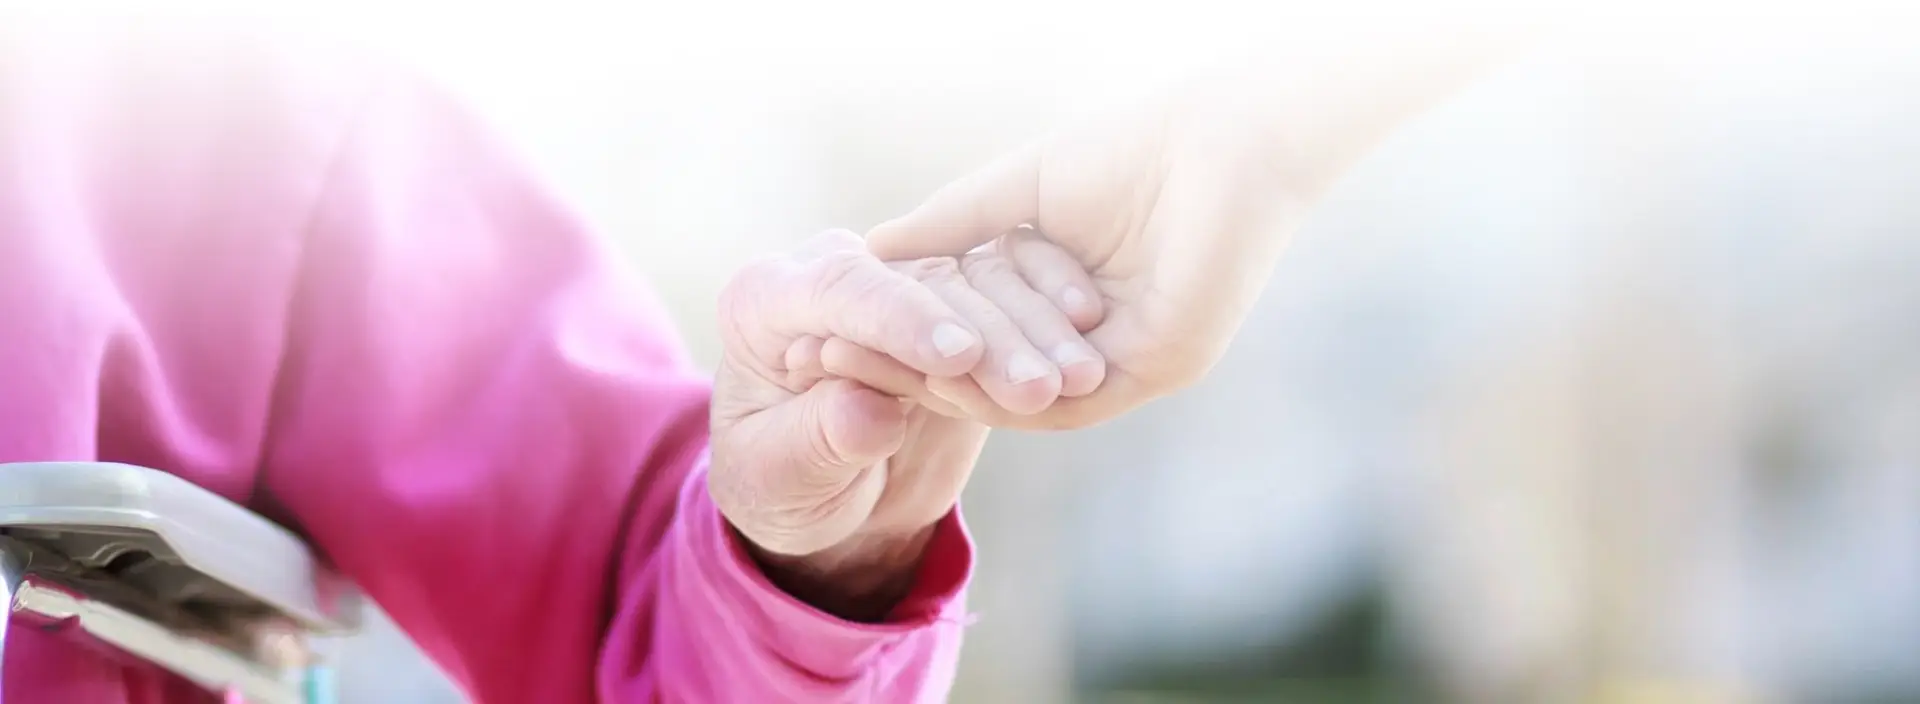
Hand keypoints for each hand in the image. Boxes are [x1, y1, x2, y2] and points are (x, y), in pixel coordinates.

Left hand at [708, 229, 1102, 618]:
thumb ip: (818, 440)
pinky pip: (1012, 302)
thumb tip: (868, 414)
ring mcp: (904, 285)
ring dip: (1035, 332)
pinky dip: (1053, 324)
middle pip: (924, 286)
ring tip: (1083, 381)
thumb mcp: (780, 477)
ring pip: (980, 287)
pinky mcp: (958, 308)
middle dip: (988, 335)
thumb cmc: (779, 484)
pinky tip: (1091, 356)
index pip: (843, 290)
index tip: (958, 357)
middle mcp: (839, 273)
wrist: (814, 495)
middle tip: (1041, 388)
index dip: (903, 321)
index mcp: (769, 297)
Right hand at [864, 35, 1506, 429]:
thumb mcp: (1007, 198)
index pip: (965, 343)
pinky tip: (952, 364)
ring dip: (955, 379)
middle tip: (839, 364)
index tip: (827, 339)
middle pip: (984, 375)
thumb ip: (943, 233)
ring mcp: (1119, 366)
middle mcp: (1083, 349)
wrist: (1217, 143)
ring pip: (1018, 392)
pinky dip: (1005, 386)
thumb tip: (862, 258)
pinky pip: (1067, 399)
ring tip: (888, 362)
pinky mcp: (1153, 368)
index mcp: (1054, 313)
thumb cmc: (1124, 155)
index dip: (900, 342)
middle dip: (914, 367)